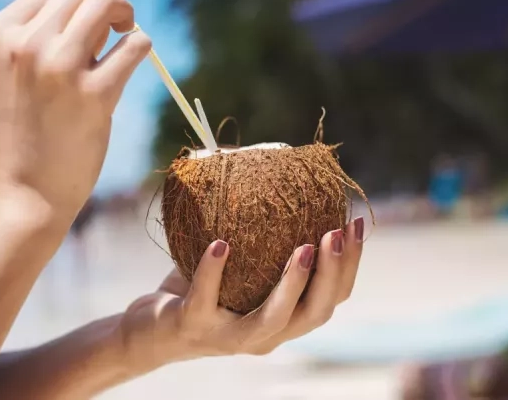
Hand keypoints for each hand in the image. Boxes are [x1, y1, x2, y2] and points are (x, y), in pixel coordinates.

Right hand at [0, 0, 150, 219]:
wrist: (18, 196)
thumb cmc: (20, 138)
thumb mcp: (11, 77)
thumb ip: (40, 42)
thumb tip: (97, 16)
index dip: (78, 1)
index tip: (88, 26)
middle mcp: (26, 43)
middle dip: (106, 2)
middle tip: (116, 27)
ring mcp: (60, 67)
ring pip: (107, 4)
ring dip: (125, 15)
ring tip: (125, 37)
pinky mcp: (96, 95)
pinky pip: (135, 46)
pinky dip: (141, 46)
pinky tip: (133, 61)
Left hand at [120, 217, 365, 367]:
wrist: (152, 330)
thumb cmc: (203, 290)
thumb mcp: (242, 267)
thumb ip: (266, 239)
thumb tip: (281, 169)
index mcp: (284, 319)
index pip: (331, 298)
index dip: (350, 265)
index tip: (355, 223)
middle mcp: (265, 336)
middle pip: (314, 313)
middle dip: (332, 274)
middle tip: (337, 233)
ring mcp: (230, 337)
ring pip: (272, 320)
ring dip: (293, 284)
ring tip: (304, 247)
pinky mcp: (194, 326)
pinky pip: (206, 299)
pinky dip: (214, 271)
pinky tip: (221, 243)